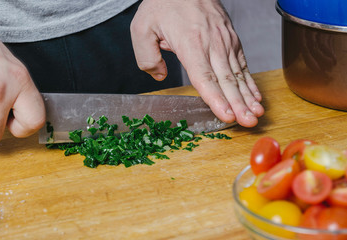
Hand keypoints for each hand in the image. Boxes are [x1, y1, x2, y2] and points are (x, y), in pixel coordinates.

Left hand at [130, 0, 263, 126]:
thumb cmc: (163, 4)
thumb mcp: (142, 28)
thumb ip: (146, 57)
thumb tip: (159, 76)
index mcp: (190, 44)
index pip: (205, 77)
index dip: (216, 99)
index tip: (227, 116)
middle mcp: (212, 44)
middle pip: (226, 80)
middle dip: (238, 104)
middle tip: (249, 123)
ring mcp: (225, 41)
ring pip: (238, 74)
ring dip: (248, 97)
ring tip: (256, 114)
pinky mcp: (230, 39)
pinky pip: (242, 63)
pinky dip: (250, 81)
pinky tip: (255, 95)